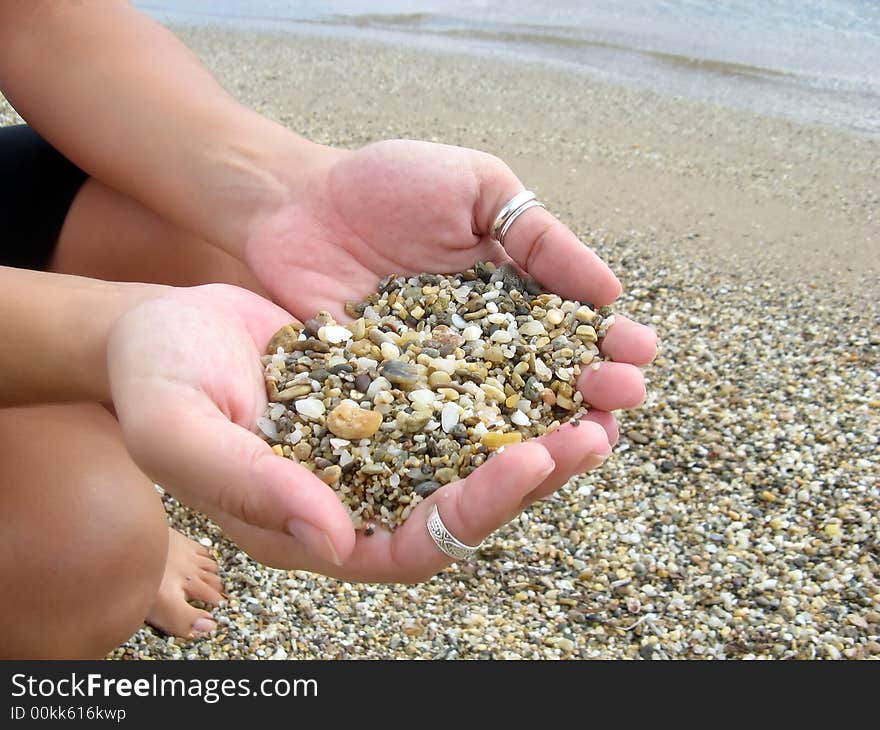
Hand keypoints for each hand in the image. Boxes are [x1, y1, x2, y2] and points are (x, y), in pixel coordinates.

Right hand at [105, 283, 638, 581]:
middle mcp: (358, 495)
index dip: (472, 512)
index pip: (411, 545)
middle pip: (461, 505)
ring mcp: (379, 445)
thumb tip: (333, 537)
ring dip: (537, 428)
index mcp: (314, 525)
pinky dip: (505, 382)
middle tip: (594, 433)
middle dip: (532, 474)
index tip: (527, 461)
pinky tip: (546, 350)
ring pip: (473, 453)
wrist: (160, 323)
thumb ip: (248, 485)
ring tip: (595, 396)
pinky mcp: (391, 395)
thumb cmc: (155, 378)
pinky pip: (460, 398)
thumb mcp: (181, 428)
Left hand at [243, 139, 655, 448]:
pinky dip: (473, 453)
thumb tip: (611, 291)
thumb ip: (539, 235)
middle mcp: (482, 349)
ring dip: (551, 434)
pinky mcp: (390, 407)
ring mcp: (437, 382)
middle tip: (620, 399)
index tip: (637, 352)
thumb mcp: (476, 187)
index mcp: (512, 297)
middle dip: (593, 395)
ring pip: (503, 421)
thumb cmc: (385, 185)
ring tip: (588, 441)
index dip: (609, 344)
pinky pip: (437, 436)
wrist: (291, 206)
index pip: (574, 331)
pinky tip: (508, 463)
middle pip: (549, 385)